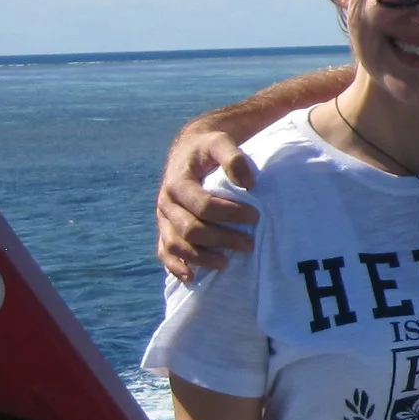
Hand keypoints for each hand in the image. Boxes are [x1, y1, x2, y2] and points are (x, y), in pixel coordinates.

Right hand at [156, 126, 258, 281]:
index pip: (202, 205)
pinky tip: (192, 277)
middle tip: (249, 244)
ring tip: (226, 264)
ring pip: (175, 245)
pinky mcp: (164, 229)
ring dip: (200, 258)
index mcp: (178, 182)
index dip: (229, 214)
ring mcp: (163, 218)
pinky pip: (164, 252)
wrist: (189, 151)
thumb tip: (249, 184)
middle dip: (220, 239)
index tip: (255, 217)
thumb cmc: (209, 148)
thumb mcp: (220, 142)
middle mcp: (166, 202)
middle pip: (190, 229)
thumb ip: (234, 158)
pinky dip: (176, 267)